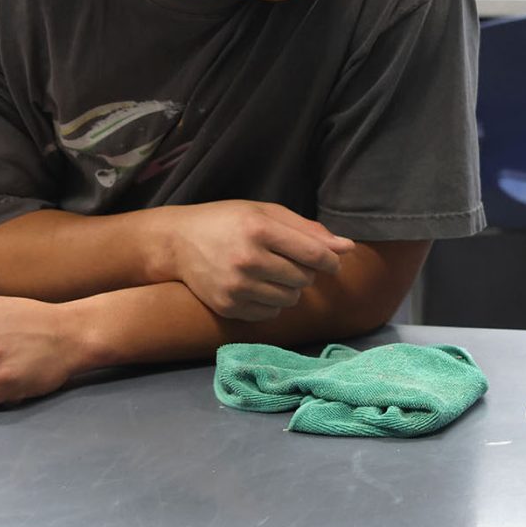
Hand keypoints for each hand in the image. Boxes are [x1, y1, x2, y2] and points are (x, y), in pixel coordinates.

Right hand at [163, 201, 354, 320]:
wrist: (178, 242)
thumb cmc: (229, 221)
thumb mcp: (267, 213)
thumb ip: (308, 230)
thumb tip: (347, 248)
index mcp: (259, 230)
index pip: (315, 255)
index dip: (331, 260)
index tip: (332, 261)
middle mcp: (247, 260)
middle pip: (305, 278)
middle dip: (305, 271)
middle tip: (288, 260)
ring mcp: (236, 287)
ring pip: (291, 298)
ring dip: (290, 287)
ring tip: (272, 272)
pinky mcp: (228, 307)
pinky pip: (271, 313)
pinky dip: (272, 301)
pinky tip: (258, 286)